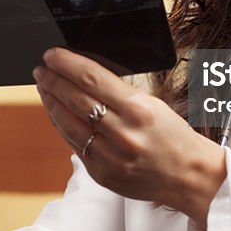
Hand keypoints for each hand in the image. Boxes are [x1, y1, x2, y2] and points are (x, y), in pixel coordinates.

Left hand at [34, 48, 226, 226]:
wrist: (188, 176)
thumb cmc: (173, 136)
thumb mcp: (153, 104)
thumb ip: (118, 93)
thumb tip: (84, 76)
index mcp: (138, 110)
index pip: (92, 78)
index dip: (67, 64)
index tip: (53, 55)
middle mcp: (122, 133)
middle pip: (75, 99)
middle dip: (53, 80)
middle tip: (42, 69)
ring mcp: (110, 156)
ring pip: (68, 123)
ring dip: (51, 102)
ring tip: (44, 88)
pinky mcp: (102, 173)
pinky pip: (74, 144)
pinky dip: (61, 125)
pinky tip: (56, 113)